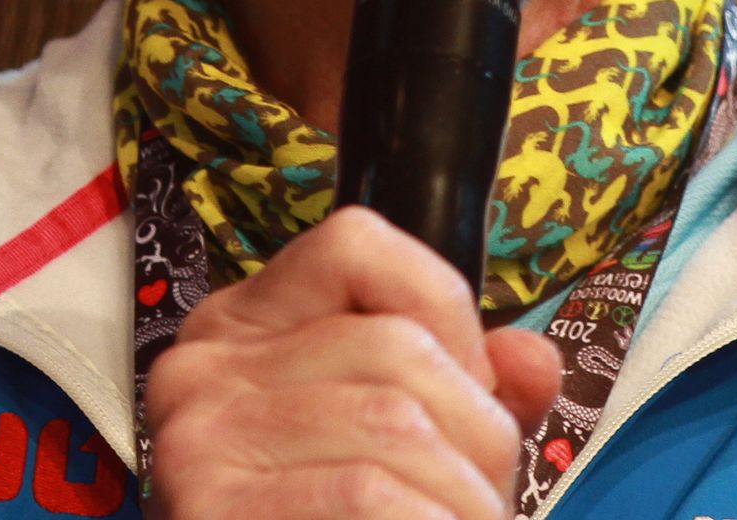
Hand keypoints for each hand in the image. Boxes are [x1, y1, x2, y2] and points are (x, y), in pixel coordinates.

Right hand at [145, 206, 561, 518]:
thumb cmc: (331, 518)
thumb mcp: (391, 443)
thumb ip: (464, 391)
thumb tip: (533, 362)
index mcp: (247, 324)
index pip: (355, 244)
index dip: (445, 313)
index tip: (477, 393)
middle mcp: (209, 364)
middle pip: (395, 345)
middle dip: (478, 432)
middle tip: (483, 499)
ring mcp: (202, 437)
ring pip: (393, 423)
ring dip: (465, 496)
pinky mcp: (210, 506)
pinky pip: (365, 492)